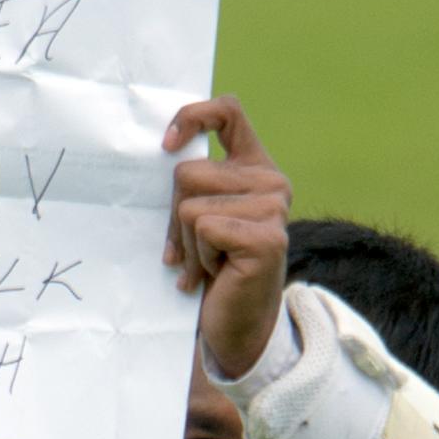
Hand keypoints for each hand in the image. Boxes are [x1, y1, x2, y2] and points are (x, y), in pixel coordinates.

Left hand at [162, 96, 290, 378]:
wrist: (237, 326)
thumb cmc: (215, 271)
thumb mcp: (201, 217)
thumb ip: (195, 183)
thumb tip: (164, 150)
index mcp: (256, 168)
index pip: (227, 112)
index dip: (192, 118)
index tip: (166, 146)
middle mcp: (272, 182)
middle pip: (188, 171)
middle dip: (175, 217)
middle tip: (193, 251)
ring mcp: (274, 208)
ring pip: (190, 204)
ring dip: (186, 243)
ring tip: (206, 265)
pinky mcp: (266, 237)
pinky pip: (203, 228)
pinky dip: (198, 257)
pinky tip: (215, 274)